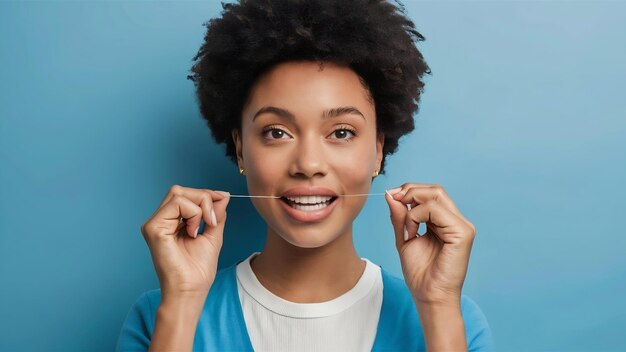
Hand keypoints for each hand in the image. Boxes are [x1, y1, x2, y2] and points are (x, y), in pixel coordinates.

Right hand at [140, 185, 229, 298]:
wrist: (191, 289)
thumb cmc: (198, 269)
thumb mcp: (213, 234)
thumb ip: (216, 213)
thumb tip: (223, 194)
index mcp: (171, 222)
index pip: (185, 195)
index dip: (205, 194)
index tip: (223, 200)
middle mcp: (160, 220)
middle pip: (180, 190)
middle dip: (204, 197)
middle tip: (213, 218)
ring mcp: (155, 223)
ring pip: (178, 193)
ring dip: (200, 206)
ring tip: (203, 227)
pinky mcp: (153, 228)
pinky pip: (176, 204)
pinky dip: (193, 213)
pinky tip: (193, 232)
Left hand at [384, 183, 475, 304]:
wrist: (429, 296)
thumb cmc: (420, 273)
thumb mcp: (404, 237)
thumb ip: (400, 216)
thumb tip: (391, 194)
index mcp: (445, 221)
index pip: (431, 193)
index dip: (410, 190)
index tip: (390, 196)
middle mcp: (456, 220)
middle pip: (435, 190)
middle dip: (410, 191)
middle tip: (393, 200)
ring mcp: (462, 226)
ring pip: (436, 195)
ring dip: (412, 205)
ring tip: (405, 228)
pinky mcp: (463, 232)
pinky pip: (436, 210)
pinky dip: (417, 216)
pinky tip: (411, 234)